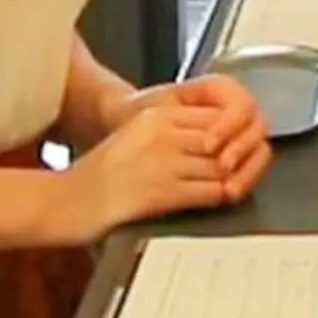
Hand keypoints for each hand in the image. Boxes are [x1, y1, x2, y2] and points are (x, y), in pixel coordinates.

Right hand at [60, 85, 271, 240]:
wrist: (70, 201)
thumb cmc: (100, 173)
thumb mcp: (136, 135)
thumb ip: (172, 131)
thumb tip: (211, 140)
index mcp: (157, 115)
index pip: (214, 115)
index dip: (232, 132)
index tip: (239, 143)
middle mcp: (163, 134)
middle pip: (222, 139)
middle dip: (238, 154)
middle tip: (246, 164)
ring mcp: (164, 163)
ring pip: (220, 165)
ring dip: (234, 177)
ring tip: (237, 182)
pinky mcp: (164, 192)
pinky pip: (210, 191)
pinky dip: (221, 195)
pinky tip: (220, 198)